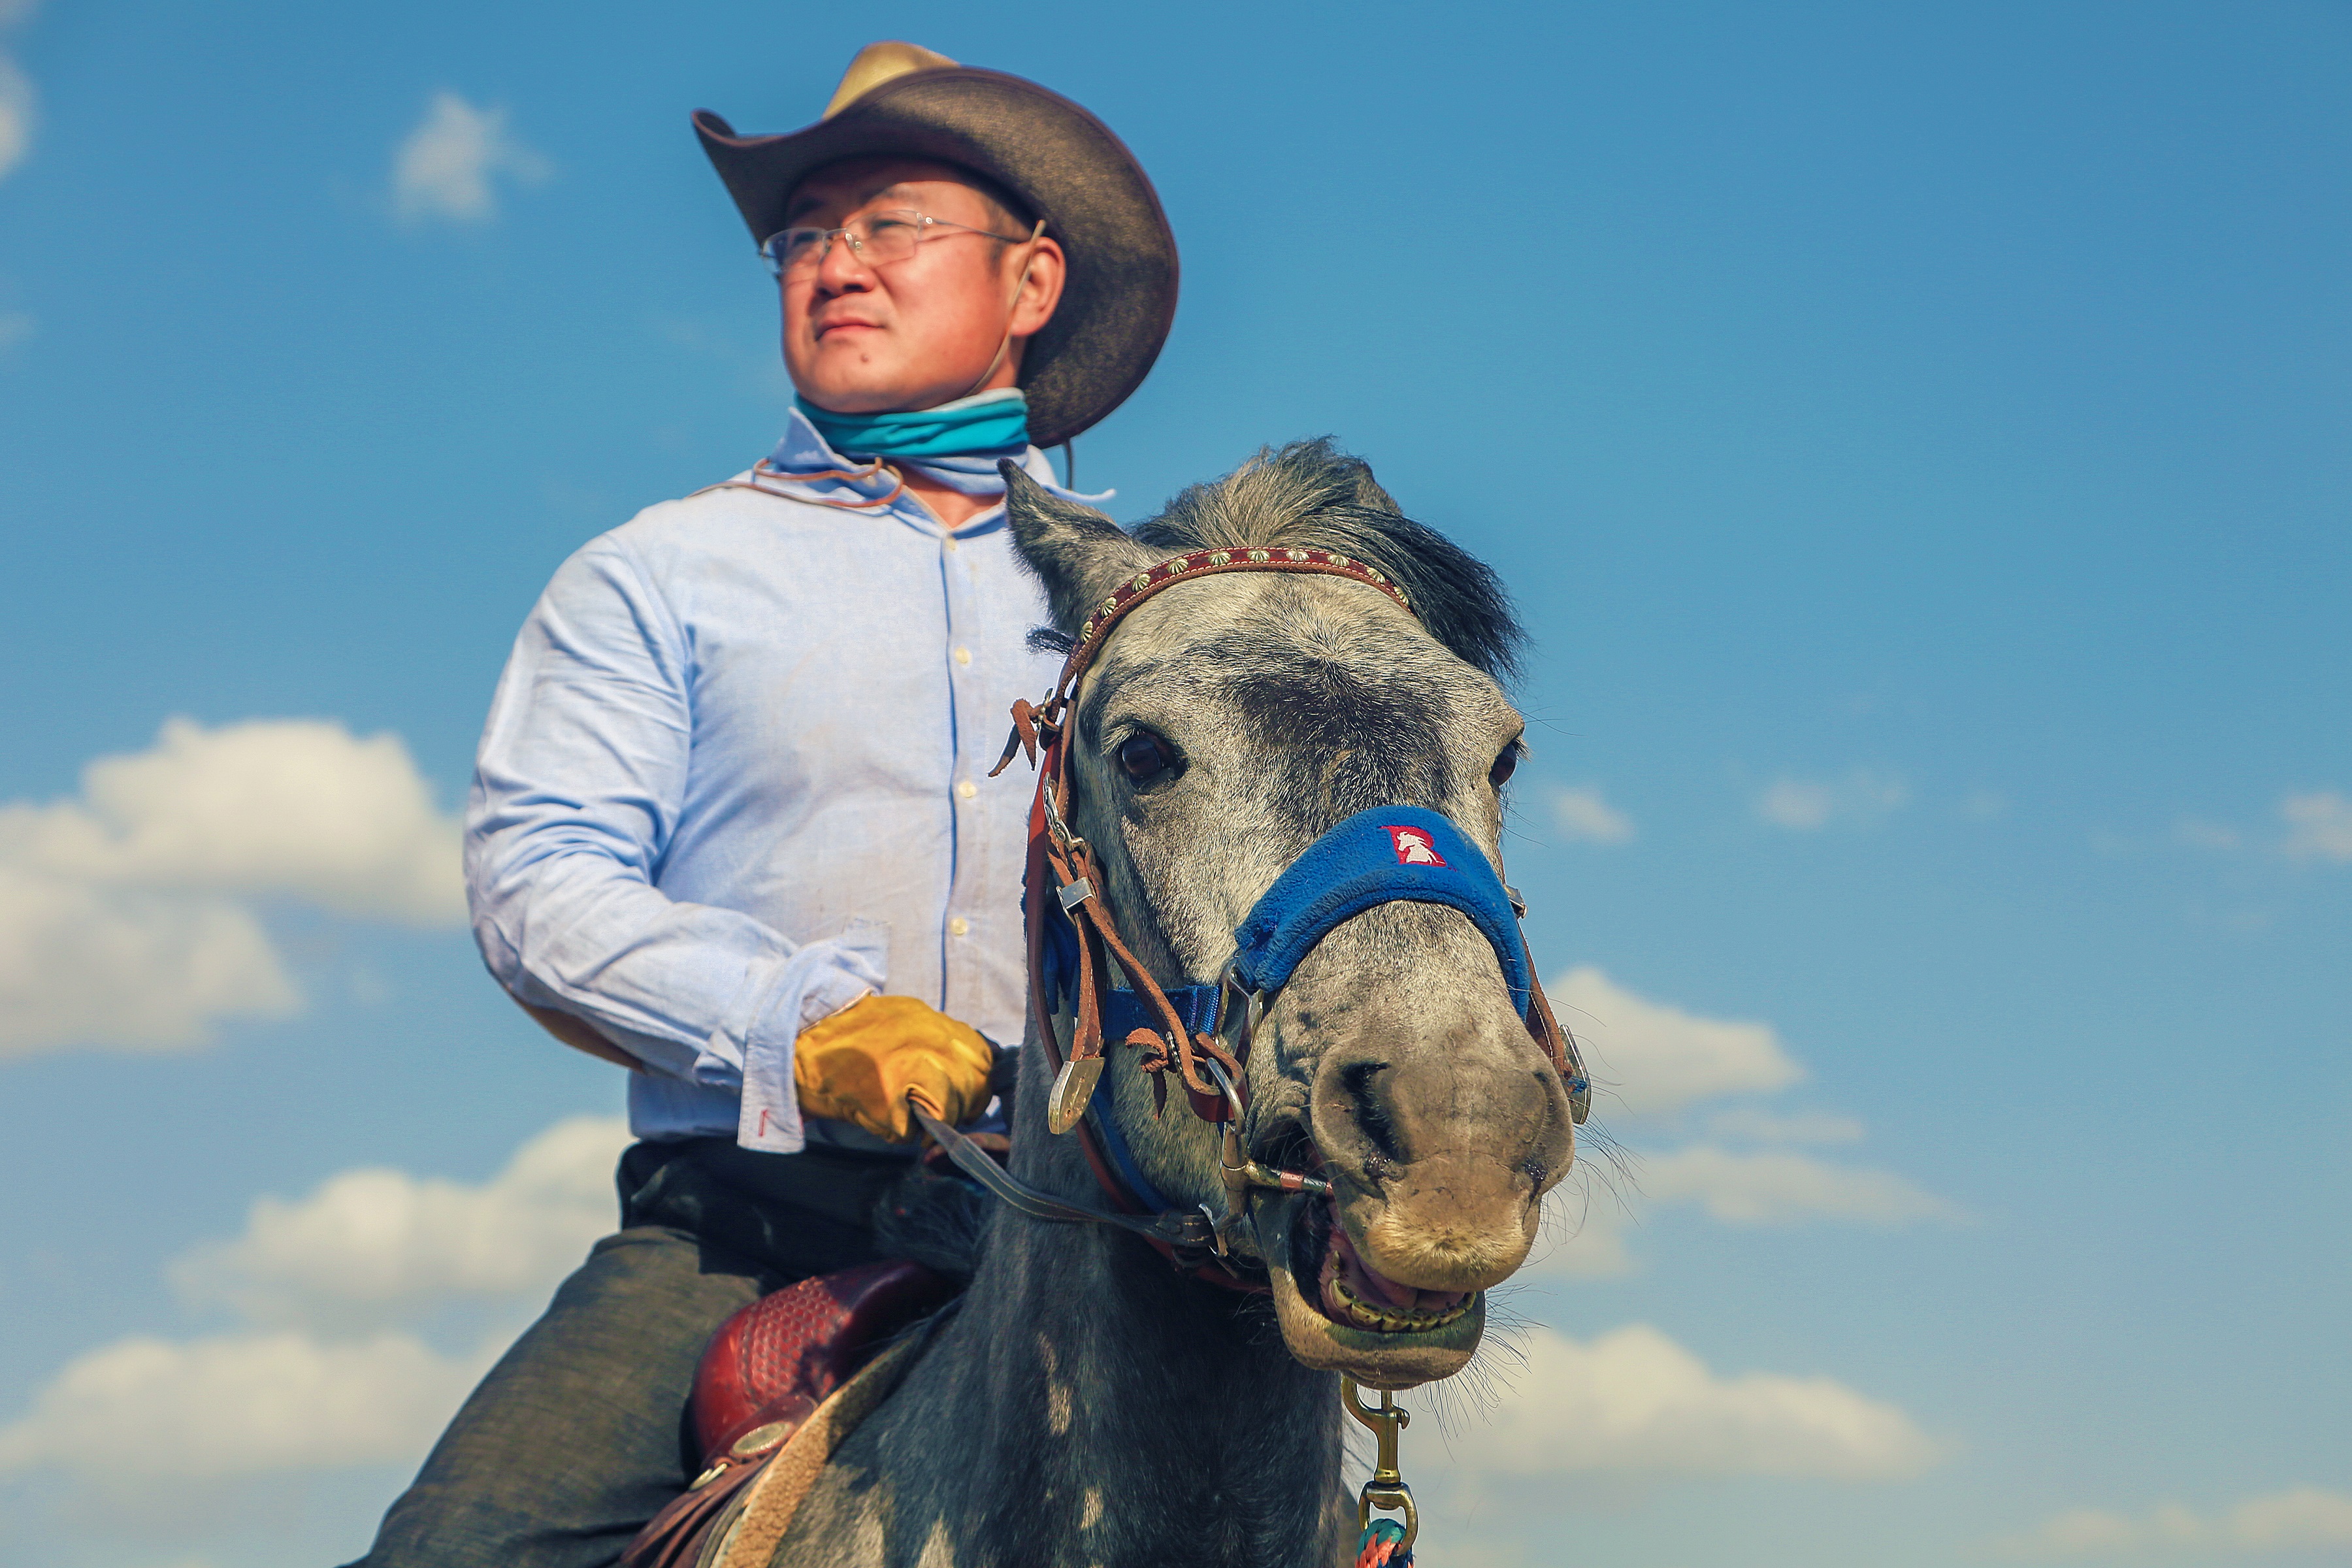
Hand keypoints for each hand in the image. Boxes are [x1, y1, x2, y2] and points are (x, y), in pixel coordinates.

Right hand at [790, 994, 993, 1141]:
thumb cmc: (853, 1036)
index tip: (958, 1093)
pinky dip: (893, 1131)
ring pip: (948, 1113)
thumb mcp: (909, 1021)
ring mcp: (908, 1069)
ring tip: (899, 1107)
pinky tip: (875, 1112)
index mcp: (936, 1024)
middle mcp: (930, 1042)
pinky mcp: (884, 1097)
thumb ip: (944, 1042)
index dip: (973, 1084)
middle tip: (928, 1108)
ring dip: (928, 1121)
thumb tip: (975, 1069)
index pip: (985, 1062)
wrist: (798, 1037)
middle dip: (958, 1108)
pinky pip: (907, 1132)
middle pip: (974, 1090)